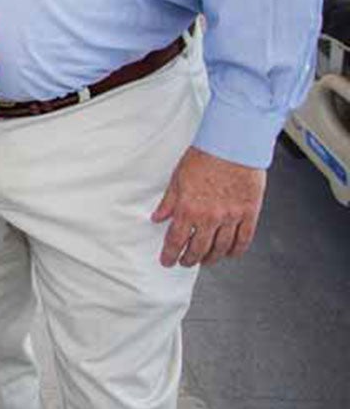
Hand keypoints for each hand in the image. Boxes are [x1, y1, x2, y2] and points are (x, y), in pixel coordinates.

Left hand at [151, 145, 265, 266]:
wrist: (232, 146)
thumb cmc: (205, 157)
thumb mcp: (177, 178)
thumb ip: (168, 202)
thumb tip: (158, 217)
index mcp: (189, 208)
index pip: (176, 240)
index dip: (170, 254)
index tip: (167, 261)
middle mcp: (210, 217)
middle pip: (198, 248)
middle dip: (189, 259)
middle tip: (185, 262)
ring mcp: (231, 217)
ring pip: (221, 247)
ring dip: (211, 258)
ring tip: (205, 261)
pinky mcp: (249, 213)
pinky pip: (244, 238)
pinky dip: (237, 250)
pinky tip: (231, 254)